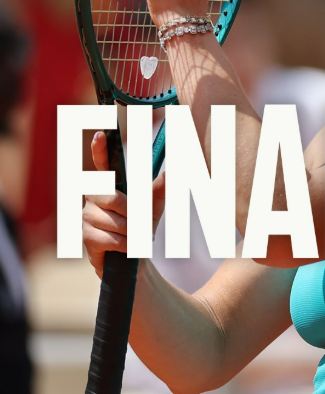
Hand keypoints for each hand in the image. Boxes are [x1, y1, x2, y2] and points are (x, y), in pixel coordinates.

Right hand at [82, 131, 165, 277]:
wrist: (133, 259)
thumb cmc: (140, 227)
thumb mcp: (154, 207)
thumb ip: (159, 189)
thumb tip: (169, 173)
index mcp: (109, 185)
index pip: (103, 163)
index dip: (100, 149)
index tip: (101, 134)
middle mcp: (93, 197)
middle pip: (113, 199)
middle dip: (133, 213)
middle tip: (141, 223)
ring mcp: (86, 216)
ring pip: (115, 221)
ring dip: (132, 232)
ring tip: (133, 237)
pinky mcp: (86, 237)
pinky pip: (112, 238)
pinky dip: (126, 245)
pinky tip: (125, 248)